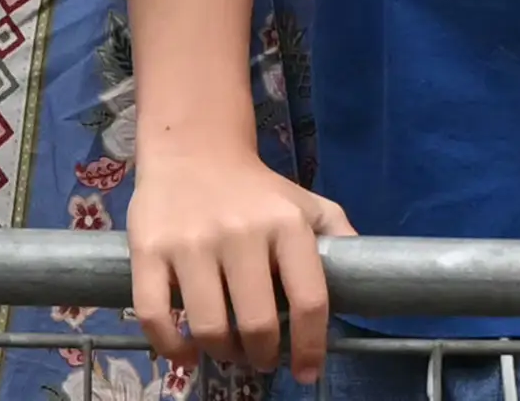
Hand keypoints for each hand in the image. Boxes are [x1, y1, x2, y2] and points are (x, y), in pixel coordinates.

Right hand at [129, 143, 354, 378]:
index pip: (309, 301)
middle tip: (260, 356)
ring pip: (209, 327)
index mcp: (285, 224)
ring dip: (223, 353)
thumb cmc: (255, 188)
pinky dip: (172, 347)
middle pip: (256, 323)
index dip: (310, 347)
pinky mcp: (149, 249)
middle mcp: (239, 233)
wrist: (192, 147)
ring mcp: (190, 242)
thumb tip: (370, 277)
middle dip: (262, 355)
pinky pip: (156, 316)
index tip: (305, 371)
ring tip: (229, 350)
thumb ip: (337, 236)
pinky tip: (186, 351)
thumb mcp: (304, 203)